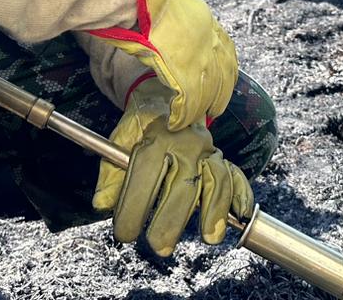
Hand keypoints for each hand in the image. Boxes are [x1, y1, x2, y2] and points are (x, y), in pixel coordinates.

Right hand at [86, 0, 237, 129]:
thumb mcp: (174, 2)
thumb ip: (177, 20)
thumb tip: (169, 30)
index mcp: (207, 21)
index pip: (226, 51)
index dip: (226, 70)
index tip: (224, 82)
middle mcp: (209, 39)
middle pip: (223, 75)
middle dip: (220, 94)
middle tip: (215, 109)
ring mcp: (199, 55)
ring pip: (208, 91)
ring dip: (202, 108)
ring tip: (196, 119)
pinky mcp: (184, 71)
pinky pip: (188, 101)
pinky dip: (182, 114)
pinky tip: (176, 121)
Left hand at [93, 77, 253, 255]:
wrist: (163, 96)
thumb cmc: (140, 125)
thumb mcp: (118, 142)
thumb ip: (111, 175)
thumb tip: (102, 205)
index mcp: (157, 137)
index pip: (146, 176)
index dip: (134, 208)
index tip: (124, 233)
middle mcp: (186, 142)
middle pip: (183, 184)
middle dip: (171, 220)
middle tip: (158, 246)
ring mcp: (207, 149)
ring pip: (215, 180)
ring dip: (213, 210)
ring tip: (208, 237)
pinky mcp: (220, 156)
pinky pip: (235, 175)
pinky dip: (240, 195)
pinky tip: (239, 215)